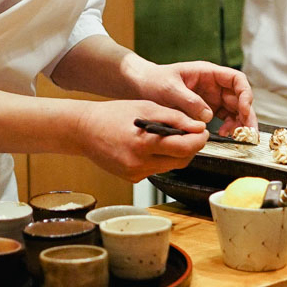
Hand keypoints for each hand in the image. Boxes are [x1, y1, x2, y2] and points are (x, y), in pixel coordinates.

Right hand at [73, 100, 208, 182]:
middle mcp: (140, 163)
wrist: (84, 130)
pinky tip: (151, 147)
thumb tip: (198, 127)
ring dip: (176, 154)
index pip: (184, 148)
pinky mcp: (132, 178)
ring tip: (169, 138)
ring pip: (170, 167)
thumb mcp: (146, 107)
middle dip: (191, 148)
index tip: (203, 132)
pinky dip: (160, 159)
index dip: (199, 140)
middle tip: (191, 134)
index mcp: (144, 144)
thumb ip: (175, 117)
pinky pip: (156, 170)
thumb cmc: (112, 115)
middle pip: (181, 161)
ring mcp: (135, 174)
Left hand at [139, 61, 257, 135]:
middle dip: (246, 115)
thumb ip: (189, 101)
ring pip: (234, 110)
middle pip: (239, 98)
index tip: (243, 109)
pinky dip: (227, 128)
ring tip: (236, 136)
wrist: (141, 87)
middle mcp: (214, 85)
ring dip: (238, 123)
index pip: (236, 80)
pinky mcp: (205, 111)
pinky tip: (223, 135)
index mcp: (208, 73)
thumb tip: (208, 117)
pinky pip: (223, 119)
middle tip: (247, 132)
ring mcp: (211, 99)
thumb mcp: (170, 88)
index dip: (245, 94)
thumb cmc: (154, 81)